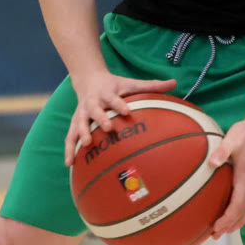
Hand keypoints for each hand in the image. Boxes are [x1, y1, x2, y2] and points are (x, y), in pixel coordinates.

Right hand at [63, 73, 177, 164]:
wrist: (88, 80)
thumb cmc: (114, 85)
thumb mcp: (131, 83)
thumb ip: (151, 85)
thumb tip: (175, 82)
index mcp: (106, 93)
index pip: (113, 98)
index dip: (119, 104)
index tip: (127, 111)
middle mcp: (92, 103)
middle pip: (94, 110)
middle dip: (100, 118)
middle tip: (108, 128)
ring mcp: (81, 113)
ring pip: (79, 123)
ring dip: (82, 134)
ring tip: (87, 145)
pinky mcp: (75, 122)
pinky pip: (70, 137)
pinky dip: (69, 149)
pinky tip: (70, 164)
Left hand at [207, 117, 244, 238]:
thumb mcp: (231, 139)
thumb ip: (221, 152)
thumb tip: (211, 163)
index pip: (237, 206)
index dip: (227, 220)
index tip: (216, 229)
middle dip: (231, 226)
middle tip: (217, 235)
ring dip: (239, 221)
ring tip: (227, 228)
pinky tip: (237, 210)